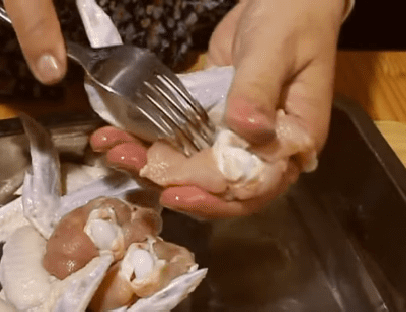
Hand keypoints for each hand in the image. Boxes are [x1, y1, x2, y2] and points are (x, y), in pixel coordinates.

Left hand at [91, 0, 345, 218]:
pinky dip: (147, 140)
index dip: (215, 198)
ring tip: (112, 150)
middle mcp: (264, 150)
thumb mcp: (276, 49)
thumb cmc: (293, 19)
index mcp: (293, 142)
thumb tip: (244, 129)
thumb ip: (258, 89)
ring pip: (190, 167)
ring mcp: (234, 137)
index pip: (254, 187)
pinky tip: (116, 134)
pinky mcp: (210, 121)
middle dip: (170, 182)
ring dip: (149, 164)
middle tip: (130, 168)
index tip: (177, 193)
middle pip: (216, 186)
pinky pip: (178, 139)